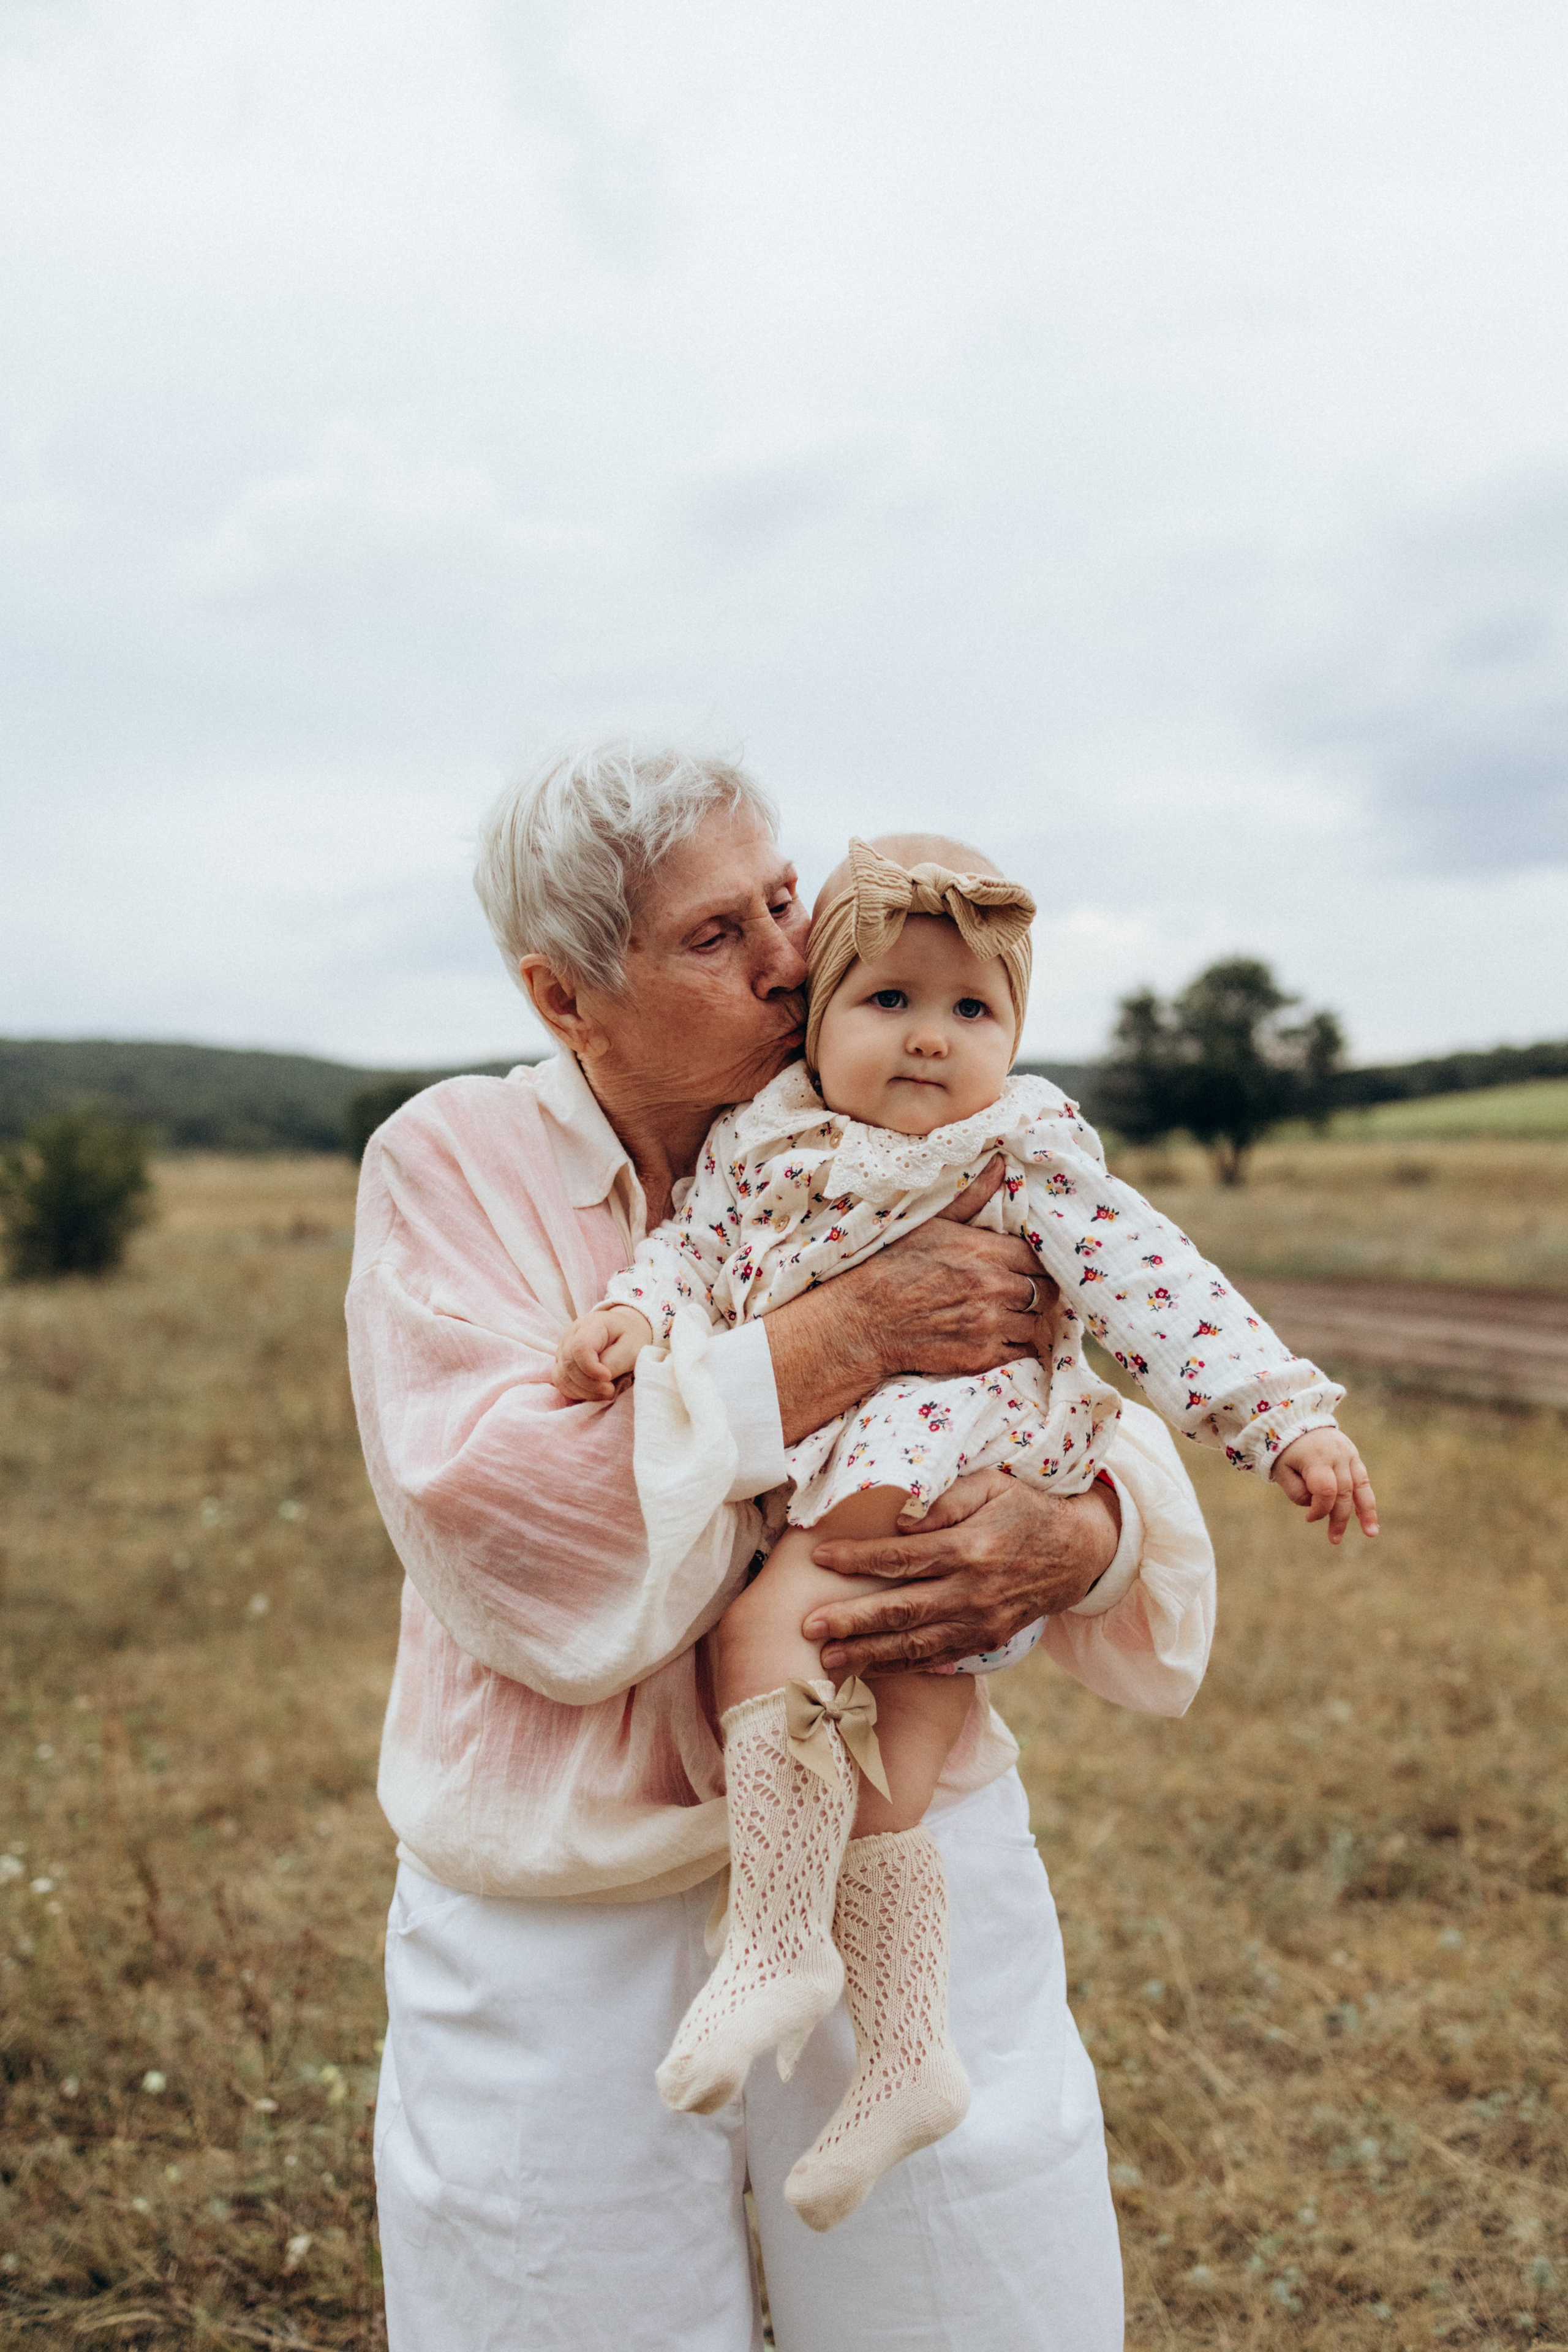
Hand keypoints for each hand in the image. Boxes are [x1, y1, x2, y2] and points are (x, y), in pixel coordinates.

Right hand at [554, 1306, 654, 1401]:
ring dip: (584, 1391)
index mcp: (591, 1324)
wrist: (624, 1332)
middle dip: (590, 1384)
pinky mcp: (561, 1362)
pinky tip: (593, 1392)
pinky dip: (576, 1392)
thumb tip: (599, 1379)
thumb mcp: (632, 1348)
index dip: (591, 1368)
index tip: (609, 1377)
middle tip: (610, 1391)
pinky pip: (561, 1382)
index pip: (580, 1347)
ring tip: (605, 1392)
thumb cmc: (630, 1339)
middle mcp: (571, 1334)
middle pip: (569, 1364)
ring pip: (563, 1376)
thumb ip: (615, 1362)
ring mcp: (563, 1348)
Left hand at [800, 1469, 1121, 1675]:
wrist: (1078, 1553)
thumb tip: (900, 1517)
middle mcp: (974, 1590)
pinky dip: (900, 1666)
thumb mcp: (991, 1485)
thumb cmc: (1024, 1510)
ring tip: (827, 1661)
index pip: (904, 1556)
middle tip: (809, 1627)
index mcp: (971, 1547)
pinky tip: (867, 1670)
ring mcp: (981, 1622)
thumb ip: (945, 1499)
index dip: (860, 1559)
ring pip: (916, 1644)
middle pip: (904, 1609)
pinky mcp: (985, 1641)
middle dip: (853, 1620)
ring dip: (868, 1653)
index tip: (820, 1558)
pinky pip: (936, 1658)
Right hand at [856, 1157, 1059, 1379]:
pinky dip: (1014, 1348)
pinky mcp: (979, 1357)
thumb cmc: (893, 1266)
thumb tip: (1001, 1163)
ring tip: (1005, 1316)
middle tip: (1021, 1291)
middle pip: (1045, 1292)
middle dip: (1036, 1291)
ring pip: (1034, 1325)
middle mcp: (992, 1288)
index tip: (1025, 1267)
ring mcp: (987, 1325)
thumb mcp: (931, 1223)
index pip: (1039, 1258)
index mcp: (984, 1252)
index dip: (1035, 1263)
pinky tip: (996, 1338)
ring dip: (1024, 1321)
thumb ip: (972, 1195)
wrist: (862, 1319)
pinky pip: (1020, 1353)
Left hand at [1272, 1427, 1377, 1544]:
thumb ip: (1297, 1493)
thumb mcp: (1281, 1471)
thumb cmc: (1285, 1452)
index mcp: (1315, 1457)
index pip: (1325, 1489)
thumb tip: (1317, 1509)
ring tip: (1371, 1534)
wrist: (1296, 1421)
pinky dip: (1367, 1501)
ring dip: (1366, 1512)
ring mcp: (1348, 1454)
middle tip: (1334, 1539)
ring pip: (1360, 1486)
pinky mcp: (1354, 1456)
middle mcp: (1336, 1455)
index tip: (1309, 1519)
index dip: (1319, 1509)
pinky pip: (1364, 1480)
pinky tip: (1371, 1521)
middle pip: (1343, 1492)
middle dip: (1340, 1518)